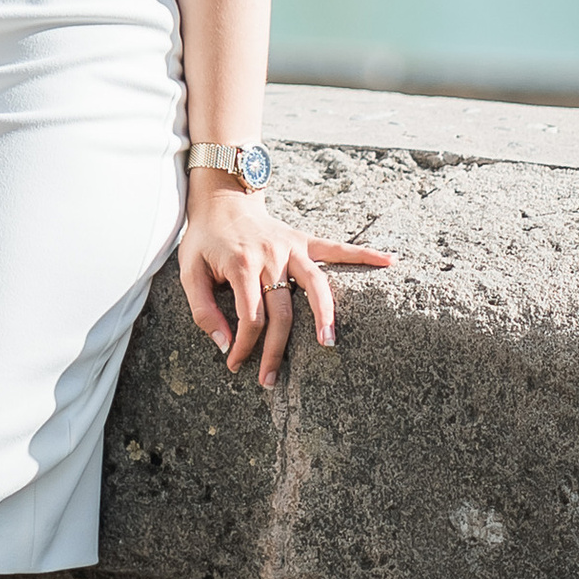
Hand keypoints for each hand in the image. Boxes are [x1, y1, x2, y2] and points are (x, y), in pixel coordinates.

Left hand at [176, 182, 391, 388]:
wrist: (221, 198)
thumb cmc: (204, 239)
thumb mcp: (189, 272)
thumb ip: (203, 309)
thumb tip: (224, 345)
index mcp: (241, 265)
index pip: (250, 317)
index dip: (243, 346)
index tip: (235, 364)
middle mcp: (270, 256)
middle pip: (282, 312)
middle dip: (276, 350)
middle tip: (270, 380)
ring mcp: (291, 248)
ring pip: (316, 285)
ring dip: (325, 315)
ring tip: (330, 344)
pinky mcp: (303, 240)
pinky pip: (336, 248)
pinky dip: (364, 254)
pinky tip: (389, 260)